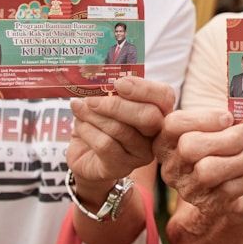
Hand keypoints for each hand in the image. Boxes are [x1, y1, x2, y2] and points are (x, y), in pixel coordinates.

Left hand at [68, 76, 174, 190]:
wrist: (86, 155)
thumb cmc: (101, 123)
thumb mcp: (108, 102)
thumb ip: (111, 90)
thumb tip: (99, 77)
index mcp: (158, 111)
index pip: (164, 96)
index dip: (143, 88)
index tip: (118, 83)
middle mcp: (156, 134)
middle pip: (148, 116)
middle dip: (117, 105)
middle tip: (91, 99)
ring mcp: (142, 154)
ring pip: (121, 130)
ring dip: (94, 116)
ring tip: (78, 108)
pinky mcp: (122, 166)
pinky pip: (105, 145)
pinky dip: (87, 130)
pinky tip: (78, 125)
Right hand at [154, 109, 242, 219]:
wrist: (226, 192)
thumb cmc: (220, 151)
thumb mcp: (215, 132)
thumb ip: (223, 120)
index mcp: (167, 142)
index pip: (173, 125)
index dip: (203, 118)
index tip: (229, 117)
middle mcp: (172, 166)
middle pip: (190, 147)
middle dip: (228, 138)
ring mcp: (188, 188)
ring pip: (209, 171)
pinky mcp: (208, 205)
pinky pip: (228, 189)